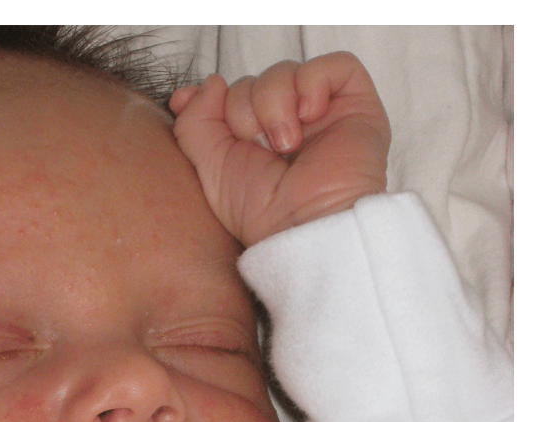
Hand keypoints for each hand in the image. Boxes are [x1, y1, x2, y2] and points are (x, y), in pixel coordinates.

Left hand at [170, 52, 390, 246]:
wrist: (302, 226)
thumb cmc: (260, 209)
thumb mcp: (209, 165)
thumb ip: (195, 121)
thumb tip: (211, 82)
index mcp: (256, 138)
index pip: (230, 94)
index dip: (215, 99)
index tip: (204, 117)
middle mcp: (289, 123)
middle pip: (253, 81)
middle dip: (243, 108)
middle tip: (259, 146)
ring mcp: (323, 113)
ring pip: (285, 70)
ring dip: (274, 103)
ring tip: (286, 144)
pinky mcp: (357, 105)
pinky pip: (334, 64)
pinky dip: (312, 84)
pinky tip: (308, 118)